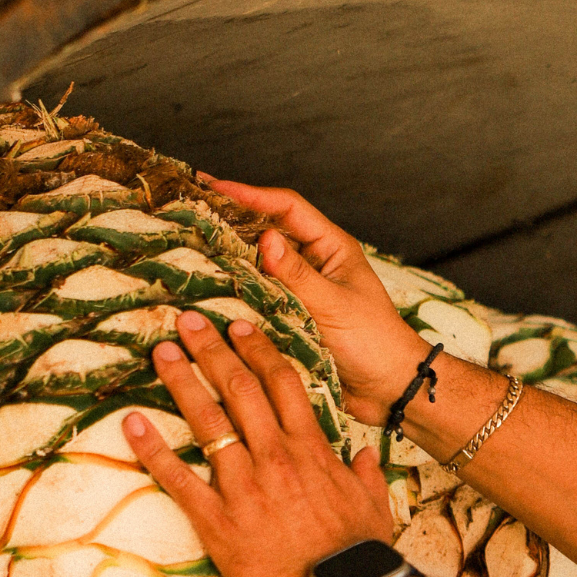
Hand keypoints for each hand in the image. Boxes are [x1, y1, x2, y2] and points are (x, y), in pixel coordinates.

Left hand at [122, 310, 394, 576]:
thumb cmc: (360, 553)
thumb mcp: (375, 505)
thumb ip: (367, 475)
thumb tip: (367, 456)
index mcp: (312, 449)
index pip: (282, 384)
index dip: (259, 349)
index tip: (240, 326)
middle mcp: (276, 457)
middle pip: (240, 390)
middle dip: (213, 351)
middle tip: (188, 322)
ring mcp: (244, 486)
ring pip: (208, 422)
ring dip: (183, 382)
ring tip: (162, 352)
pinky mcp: (218, 520)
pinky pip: (178, 477)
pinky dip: (152, 448)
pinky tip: (132, 421)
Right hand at [199, 173, 428, 425]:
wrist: (389, 389)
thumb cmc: (375, 343)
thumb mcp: (335, 305)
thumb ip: (298, 275)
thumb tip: (265, 239)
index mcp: (331, 248)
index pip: (287, 208)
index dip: (251, 195)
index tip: (215, 187)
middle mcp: (312, 264)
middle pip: (266, 230)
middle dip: (231, 219)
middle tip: (189, 207)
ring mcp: (300, 290)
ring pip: (257, 264)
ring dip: (228, 254)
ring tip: (188, 242)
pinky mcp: (290, 317)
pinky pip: (257, 297)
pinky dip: (234, 290)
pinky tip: (205, 288)